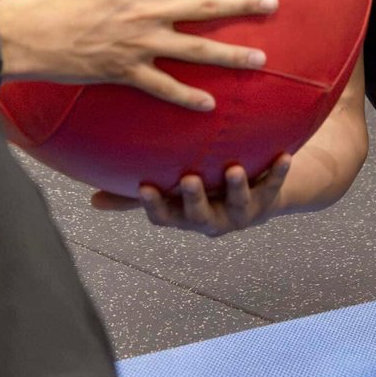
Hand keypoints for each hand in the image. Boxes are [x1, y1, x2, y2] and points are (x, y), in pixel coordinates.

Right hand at [0, 0, 278, 109]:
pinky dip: (187, 97)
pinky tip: (210, 104)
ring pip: (196, 52)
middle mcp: (147, 12)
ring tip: (262, 59)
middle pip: (207, 8)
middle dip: (244, 5)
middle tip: (275, 3)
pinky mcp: (126, 71)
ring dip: (231, 56)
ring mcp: (140, 45)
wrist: (20, 34)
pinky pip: (163, 87)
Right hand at [89, 156, 292, 236]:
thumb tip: (91, 200)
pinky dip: (278, 173)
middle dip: (195, 199)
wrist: (258, 195)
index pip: (165, 217)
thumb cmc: (203, 190)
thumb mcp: (170, 194)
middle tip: (190, 179)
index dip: (155, 205)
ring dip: (236, 187)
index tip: (145, 186)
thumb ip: (134, 196)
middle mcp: (211, 220)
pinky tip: (284, 156)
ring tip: (235, 169)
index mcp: (185, 217)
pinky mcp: (267, 201)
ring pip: (237, 204)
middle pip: (199, 216)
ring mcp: (240, 213)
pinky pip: (274, 187)